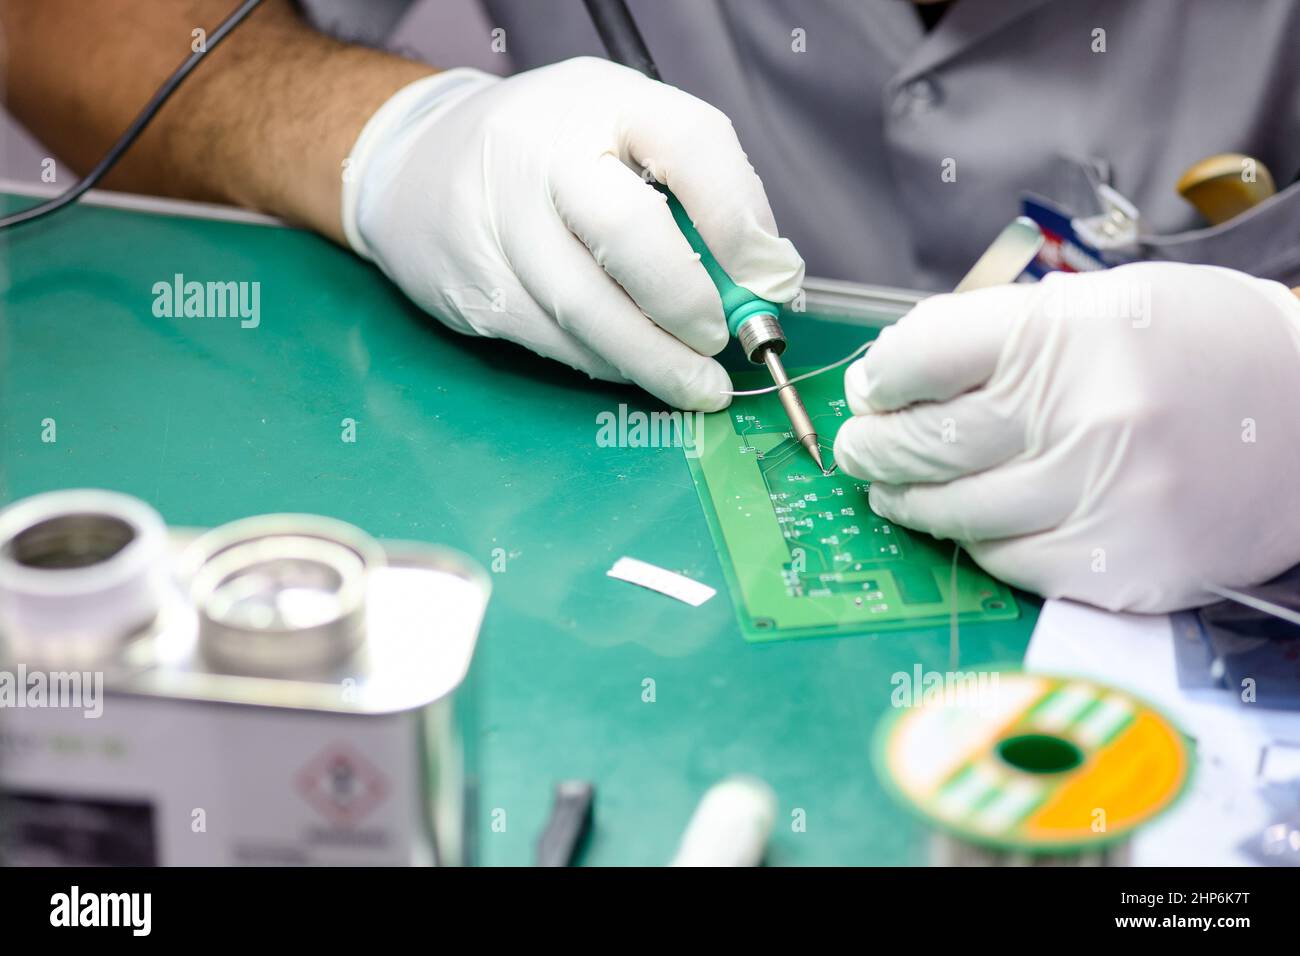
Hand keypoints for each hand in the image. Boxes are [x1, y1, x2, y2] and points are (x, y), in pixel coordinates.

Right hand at [341, 57, 803, 411]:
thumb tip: (765, 278)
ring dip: (654, 359)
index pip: (689, 143)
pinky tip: (631, 365)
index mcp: (601, 101)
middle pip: (629, 234)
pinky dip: (604, 363)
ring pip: (587, 309)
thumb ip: (696, 195)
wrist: (414, 165)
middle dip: (688, 302)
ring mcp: (497, 221)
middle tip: (721, 339)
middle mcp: (541, 152)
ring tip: (697, 384)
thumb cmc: (548, 155)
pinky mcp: (473, 286)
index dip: (739, 217)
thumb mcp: (622, 137)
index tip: (769, 275)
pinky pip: (554, 341)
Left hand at [833, 263, 1299, 611]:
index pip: (922, 359)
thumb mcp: (1098, 307)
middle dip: (872, 447)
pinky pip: (1007, 563)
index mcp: (1067, 337)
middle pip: (924, 443)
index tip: (870, 390)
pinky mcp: (1120, 567)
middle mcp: (1081, 421)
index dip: (881, 378)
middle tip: (856, 448)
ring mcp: (1102, 501)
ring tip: (893, 490)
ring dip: (908, 502)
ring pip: (955, 514)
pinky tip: (970, 522)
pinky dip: (976, 542)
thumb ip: (995, 337)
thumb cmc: (1195, 351)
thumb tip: (895, 375)